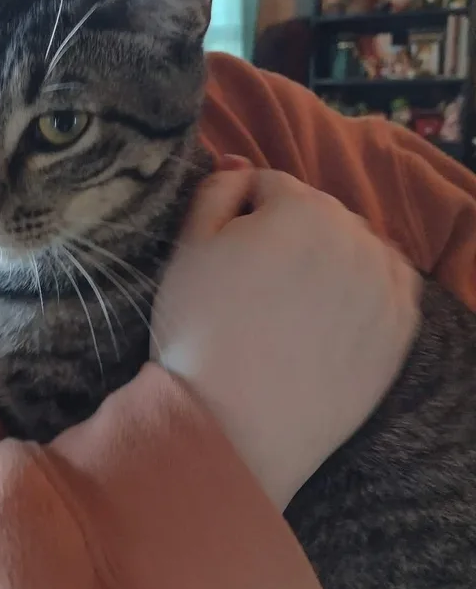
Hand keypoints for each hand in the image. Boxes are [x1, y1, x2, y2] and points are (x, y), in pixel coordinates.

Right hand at [152, 165, 420, 509]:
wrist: (232, 427)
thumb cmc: (198, 332)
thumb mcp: (187, 249)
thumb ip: (215, 191)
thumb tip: (238, 161)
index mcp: (300, 207)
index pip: (269, 185)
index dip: (238, 215)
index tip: (223, 255)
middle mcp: (355, 235)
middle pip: (317, 213)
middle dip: (287, 233)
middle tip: (254, 286)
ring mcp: (386, 285)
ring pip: (354, 247)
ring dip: (326, 259)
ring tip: (290, 307)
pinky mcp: (401, 331)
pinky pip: (386, 287)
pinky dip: (361, 291)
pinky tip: (328, 321)